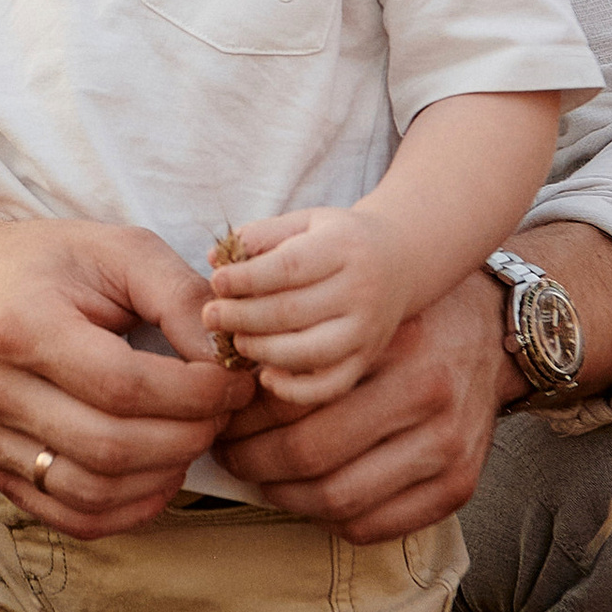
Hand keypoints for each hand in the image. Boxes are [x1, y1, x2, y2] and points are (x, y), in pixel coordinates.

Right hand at [0, 218, 253, 537]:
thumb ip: (178, 296)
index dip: (194, 393)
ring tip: (194, 436)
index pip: (122, 385)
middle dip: (189, 435)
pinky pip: (73, 518)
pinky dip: (130, 510)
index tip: (234, 380)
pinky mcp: (0, 474)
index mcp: (23, 326)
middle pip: (110, 447)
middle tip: (223, 410)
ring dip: (165, 475)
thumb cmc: (44, 266)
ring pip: (93, 492)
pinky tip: (161, 475)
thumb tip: (227, 356)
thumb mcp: (117, 251)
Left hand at [203, 207, 416, 409]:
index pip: (289, 267)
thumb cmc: (336, 240)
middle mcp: (361, 291)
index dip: (247, 278)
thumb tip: (214, 257)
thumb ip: (260, 235)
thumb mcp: (304, 222)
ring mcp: (366, 330)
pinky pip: (329, 386)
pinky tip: (267, 376)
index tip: (217, 282)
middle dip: (242, 316)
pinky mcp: (365, 359)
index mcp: (344, 248)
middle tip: (211, 316)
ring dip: (262, 351)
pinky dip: (294, 389)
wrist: (399, 260)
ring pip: (308, 353)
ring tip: (236, 340)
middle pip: (292, 312)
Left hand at [217, 266, 506, 544]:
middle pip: (311, 454)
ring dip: (283, 497)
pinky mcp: (459, 488)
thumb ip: (305, 342)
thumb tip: (230, 389)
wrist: (496, 334)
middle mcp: (429, 398)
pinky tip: (309, 496)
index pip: (295, 398)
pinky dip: (328, 520)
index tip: (223, 418)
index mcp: (397, 346)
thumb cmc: (413, 318)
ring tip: (261, 477)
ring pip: (338, 500)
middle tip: (229, 453)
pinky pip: (374, 526)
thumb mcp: (362, 309)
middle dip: (253, 461)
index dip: (245, 417)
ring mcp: (449, 449)